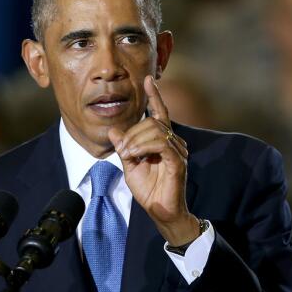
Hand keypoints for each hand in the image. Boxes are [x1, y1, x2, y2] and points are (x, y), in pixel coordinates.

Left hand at [108, 75, 198, 246]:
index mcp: (163, 141)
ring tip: (127, 155)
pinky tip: (135, 156)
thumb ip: (124, 147)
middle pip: (151, 122)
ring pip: (155, 130)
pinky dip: (144, 146)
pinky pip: (160, 143)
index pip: (160, 113)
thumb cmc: (148, 190)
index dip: (154, 96)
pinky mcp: (178, 161)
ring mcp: (178, 151)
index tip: (148, 80)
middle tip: (122, 151)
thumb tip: (113, 130)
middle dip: (132, 133)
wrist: (160, 211)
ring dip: (135, 140)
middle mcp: (173, 142)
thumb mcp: (130, 165)